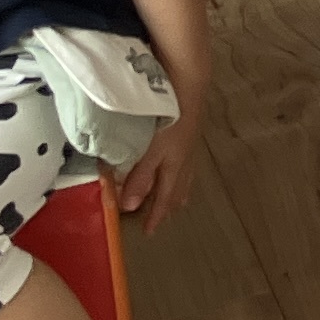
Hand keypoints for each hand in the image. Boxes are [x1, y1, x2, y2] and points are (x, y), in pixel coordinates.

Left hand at [116, 107, 199, 229]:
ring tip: (176, 198)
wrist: (189, 87)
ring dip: (177, 190)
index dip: (156, 215)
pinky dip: (180, 173)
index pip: (164, 198)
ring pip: (184, 176)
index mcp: (174, 167)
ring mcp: (188, 145)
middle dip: (170, 204)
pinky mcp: (188, 132)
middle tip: (164, 218)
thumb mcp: (151, 151)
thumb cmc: (168, 120)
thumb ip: (140, 177)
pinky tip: (177, 164)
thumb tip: (130, 207)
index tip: (149, 232)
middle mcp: (184, 159)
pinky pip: (185, 162)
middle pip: (178, 189)